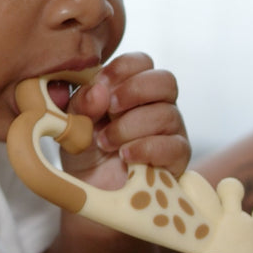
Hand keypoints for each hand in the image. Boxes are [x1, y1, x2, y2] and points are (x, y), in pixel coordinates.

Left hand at [63, 52, 189, 189]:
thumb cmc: (85, 148)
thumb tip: (99, 90)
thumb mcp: (74, 121)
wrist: (92, 190)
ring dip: (130, 126)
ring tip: (105, 142)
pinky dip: (145, 148)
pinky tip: (125, 155)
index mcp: (131, 87)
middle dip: (134, 91)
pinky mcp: (177, 157)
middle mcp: (156, 104)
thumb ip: (82, 103)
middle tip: (110, 108)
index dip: (122, 68)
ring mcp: (170, 130)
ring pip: (167, 114)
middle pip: (165, 80)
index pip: (141, 62)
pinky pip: (173, 145)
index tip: (100, 84)